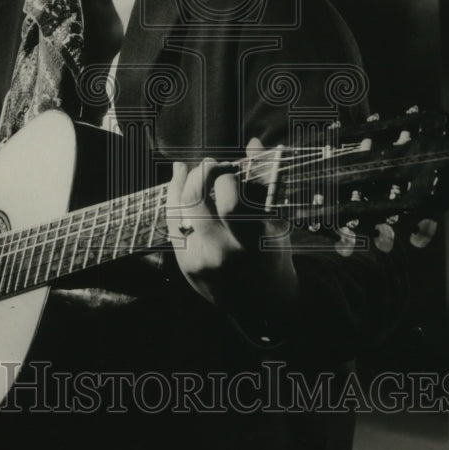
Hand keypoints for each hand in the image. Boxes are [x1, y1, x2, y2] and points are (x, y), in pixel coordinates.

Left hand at [166, 139, 297, 318]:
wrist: (262, 305)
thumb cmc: (273, 256)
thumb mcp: (276, 222)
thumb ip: (266, 182)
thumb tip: (256, 144)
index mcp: (251, 242)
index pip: (229, 201)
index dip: (227, 176)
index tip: (233, 168)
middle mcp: (221, 252)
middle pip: (194, 199)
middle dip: (202, 173)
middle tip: (213, 164)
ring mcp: (198, 259)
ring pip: (176, 208)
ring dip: (183, 182)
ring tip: (191, 170)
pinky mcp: (184, 263)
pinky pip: (172, 223)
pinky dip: (175, 199)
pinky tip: (180, 182)